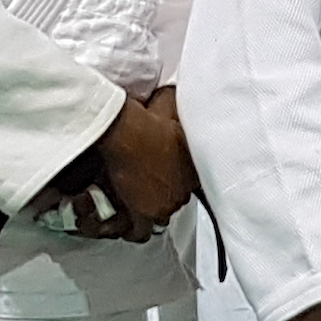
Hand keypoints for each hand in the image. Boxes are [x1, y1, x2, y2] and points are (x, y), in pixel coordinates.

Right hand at [89, 94, 196, 237]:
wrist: (129, 134)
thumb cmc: (149, 119)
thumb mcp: (171, 105)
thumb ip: (180, 107)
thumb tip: (181, 90)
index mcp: (194, 168)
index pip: (190, 183)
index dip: (176, 181)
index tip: (165, 178)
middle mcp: (185, 190)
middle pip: (176, 201)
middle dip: (163, 197)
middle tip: (147, 191)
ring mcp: (166, 204)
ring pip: (160, 218)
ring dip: (149, 214)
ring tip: (136, 208)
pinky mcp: (144, 214)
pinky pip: (140, 230)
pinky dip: (132, 228)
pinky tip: (125, 224)